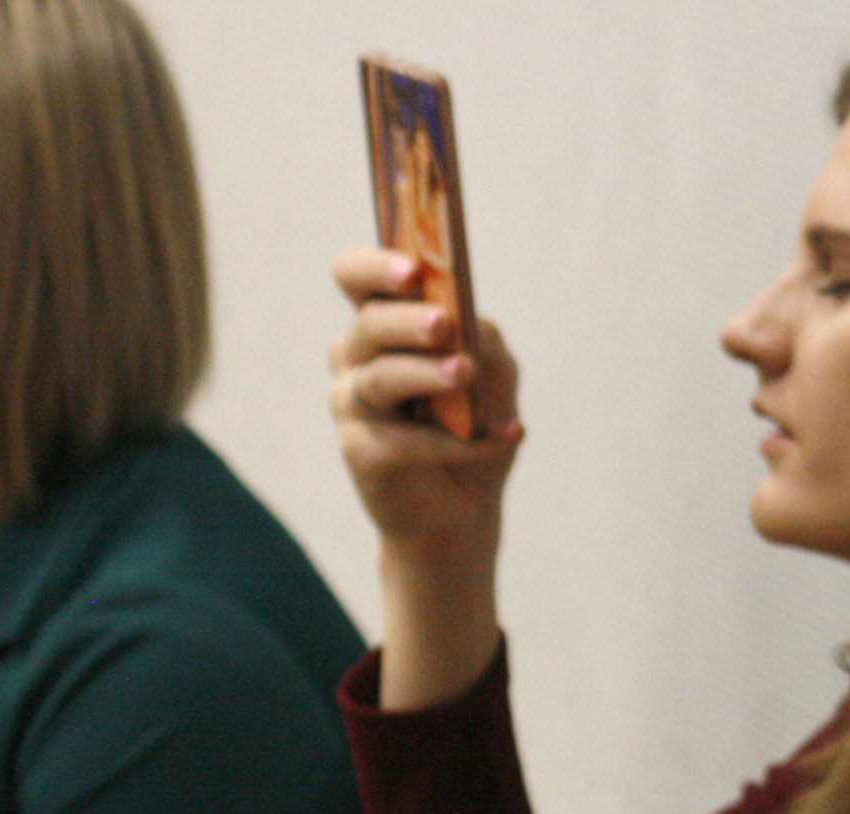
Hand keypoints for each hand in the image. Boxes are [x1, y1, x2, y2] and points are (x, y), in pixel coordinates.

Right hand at [328, 245, 525, 707]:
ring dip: (428, 375)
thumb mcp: (495, 379)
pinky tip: (497, 439)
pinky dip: (454, 440)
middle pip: (367, 324)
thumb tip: (470, 327)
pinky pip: (402, 438)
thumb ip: (485, 344)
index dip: (375, 267)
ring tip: (465, 374)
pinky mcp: (359, 451)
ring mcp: (352, 403)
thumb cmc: (474, 429)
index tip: (411, 269)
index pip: (355, 277)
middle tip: (444, 324)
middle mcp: (357, 357)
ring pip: (380, 377)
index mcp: (383, 324)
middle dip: (407, 321)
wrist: (464, 510)